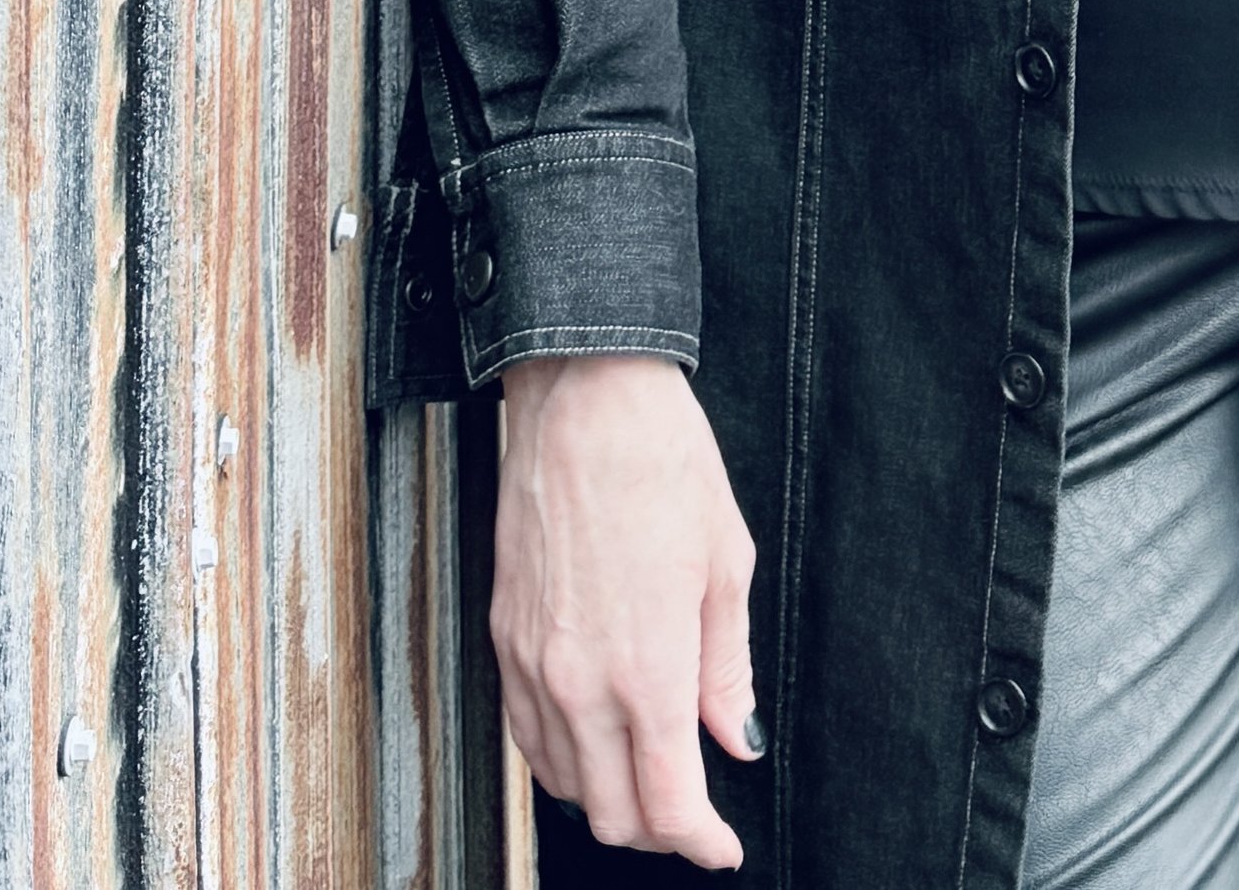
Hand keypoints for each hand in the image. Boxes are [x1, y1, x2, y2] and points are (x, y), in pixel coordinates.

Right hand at [494, 352, 762, 866]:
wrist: (582, 395)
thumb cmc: (661, 460)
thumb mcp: (725, 562)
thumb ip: (727, 666)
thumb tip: (736, 735)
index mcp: (646, 670)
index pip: (668, 805)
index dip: (703, 842)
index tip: (723, 847)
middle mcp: (579, 682)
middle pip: (610, 814)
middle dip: (658, 831)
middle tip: (694, 816)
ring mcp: (530, 663)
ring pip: (563, 784)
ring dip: (608, 798)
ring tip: (649, 776)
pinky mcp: (502, 637)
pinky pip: (526, 734)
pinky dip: (564, 758)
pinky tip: (595, 737)